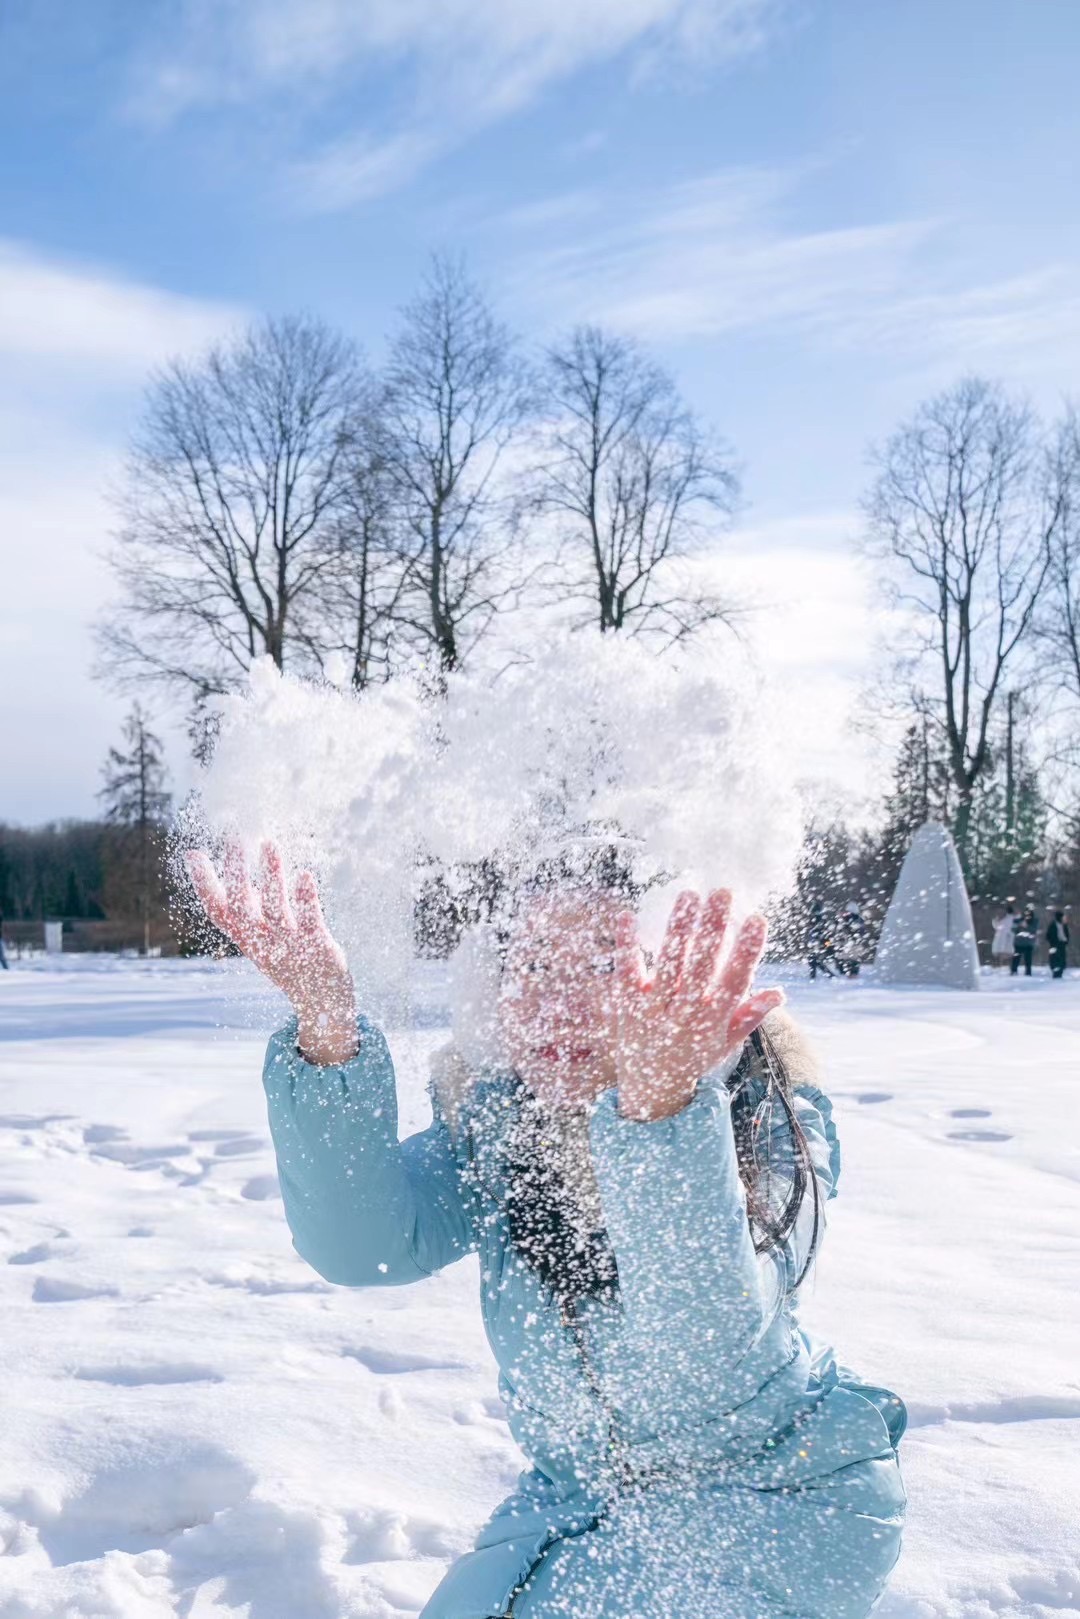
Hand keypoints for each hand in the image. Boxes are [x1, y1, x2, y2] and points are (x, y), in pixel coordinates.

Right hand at [186, 841, 358, 1065]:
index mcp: (246, 939)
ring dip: (271, 876)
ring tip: (268, 843)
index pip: (217, 912)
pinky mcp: (317, 948)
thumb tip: (236, 880)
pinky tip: (304, 875)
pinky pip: (310, 922)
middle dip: (235, 872)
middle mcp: (263, 943)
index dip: (204, 885)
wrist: (321, 1002)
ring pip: (275, 911)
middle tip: (234, 838)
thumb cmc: (288, 962)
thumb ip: (248, 911)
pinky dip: (306, 899)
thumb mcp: (261, 939)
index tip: (192, 854)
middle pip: (241, 908)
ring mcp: (289, 946)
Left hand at [611, 889, 783, 1121]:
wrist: (649, 1091)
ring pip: (668, 963)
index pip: (734, 982)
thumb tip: (780, 993)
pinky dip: (627, 944)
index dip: (747, 952)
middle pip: (701, 965)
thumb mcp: (725, 1042)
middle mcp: (683, 1014)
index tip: (758, 920)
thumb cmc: (693, 1058)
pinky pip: (626, 970)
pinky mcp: (626, 1004)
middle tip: (723, 893)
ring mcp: (653, 1009)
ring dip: (678, 928)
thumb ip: (749, 1015)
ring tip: (689, 895)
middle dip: (714, 928)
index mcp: (712, 1021)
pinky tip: (628, 915)